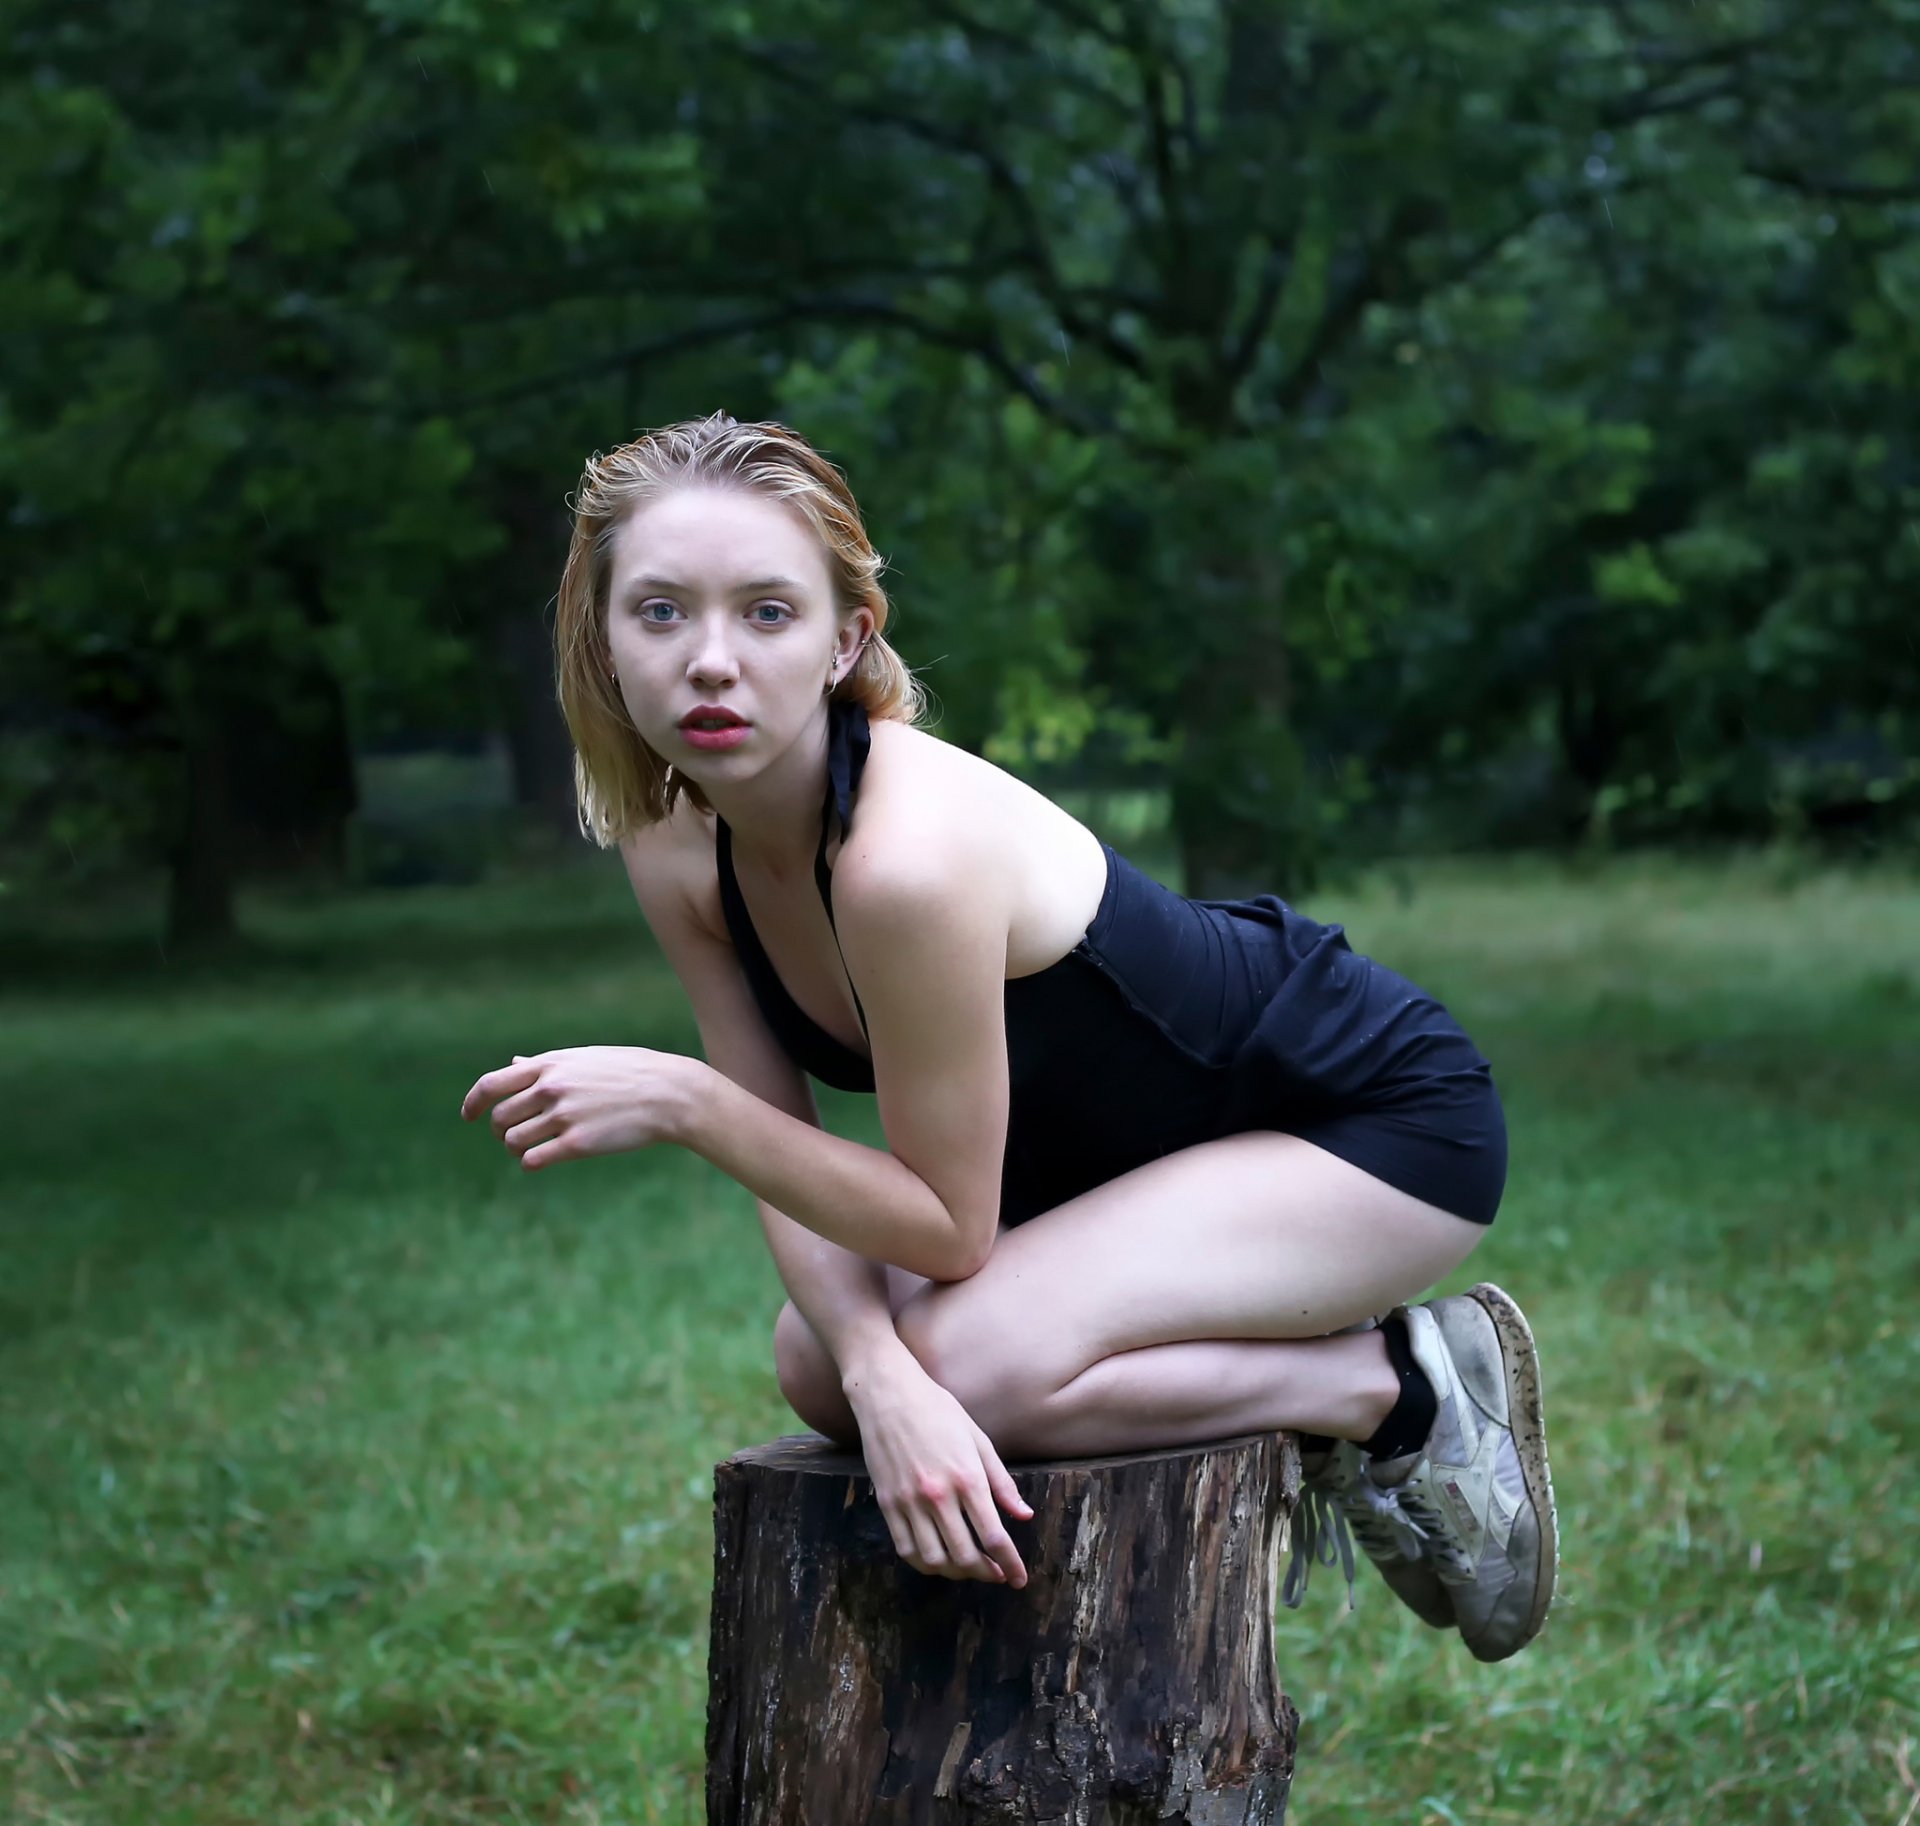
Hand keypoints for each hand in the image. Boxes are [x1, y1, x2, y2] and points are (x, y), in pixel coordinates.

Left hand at [460, 1045, 699, 1169]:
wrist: (668, 1093)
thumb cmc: (629, 1072)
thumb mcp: (584, 1058)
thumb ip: (545, 1064)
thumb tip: (514, 1063)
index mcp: (550, 1065)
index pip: (491, 1084)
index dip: (473, 1103)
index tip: (469, 1116)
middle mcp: (551, 1088)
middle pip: (500, 1117)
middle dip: (501, 1130)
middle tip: (514, 1136)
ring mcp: (563, 1116)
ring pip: (513, 1141)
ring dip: (516, 1148)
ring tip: (532, 1148)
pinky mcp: (577, 1144)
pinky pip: (533, 1160)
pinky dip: (530, 1163)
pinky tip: (541, 1160)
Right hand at [848, 1360, 1033, 1587]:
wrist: (888, 1394)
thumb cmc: (938, 1410)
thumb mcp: (978, 1439)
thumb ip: (1001, 1482)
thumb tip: (1024, 1516)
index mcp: (967, 1477)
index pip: (994, 1536)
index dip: (1010, 1564)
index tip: (1019, 1579)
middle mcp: (938, 1495)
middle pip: (965, 1555)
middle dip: (986, 1573)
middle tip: (997, 1573)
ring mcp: (909, 1502)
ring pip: (934, 1560)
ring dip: (956, 1572)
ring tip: (969, 1567)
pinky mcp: (887, 1504)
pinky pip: (906, 1549)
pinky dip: (925, 1564)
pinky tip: (938, 1560)